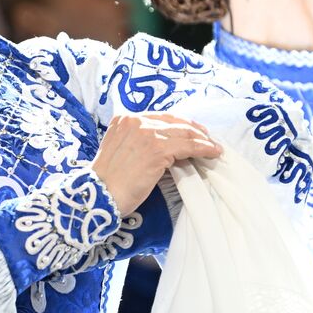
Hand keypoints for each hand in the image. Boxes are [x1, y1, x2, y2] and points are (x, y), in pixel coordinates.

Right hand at [89, 112, 222, 214]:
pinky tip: (212, 153)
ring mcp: (146, 133)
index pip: (160, 117)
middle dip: (194, 130)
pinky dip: (203, 149)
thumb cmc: (108, 181)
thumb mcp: (120, 150)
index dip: (180, 124)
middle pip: (174, 122)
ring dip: (203, 140)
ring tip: (214, 147)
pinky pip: (188, 146)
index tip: (193, 131)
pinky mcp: (157, 149)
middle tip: (208, 139)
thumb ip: (138, 141)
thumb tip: (168, 146)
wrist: (98, 195)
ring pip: (184, 133)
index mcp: (123, 119)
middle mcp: (135, 121)